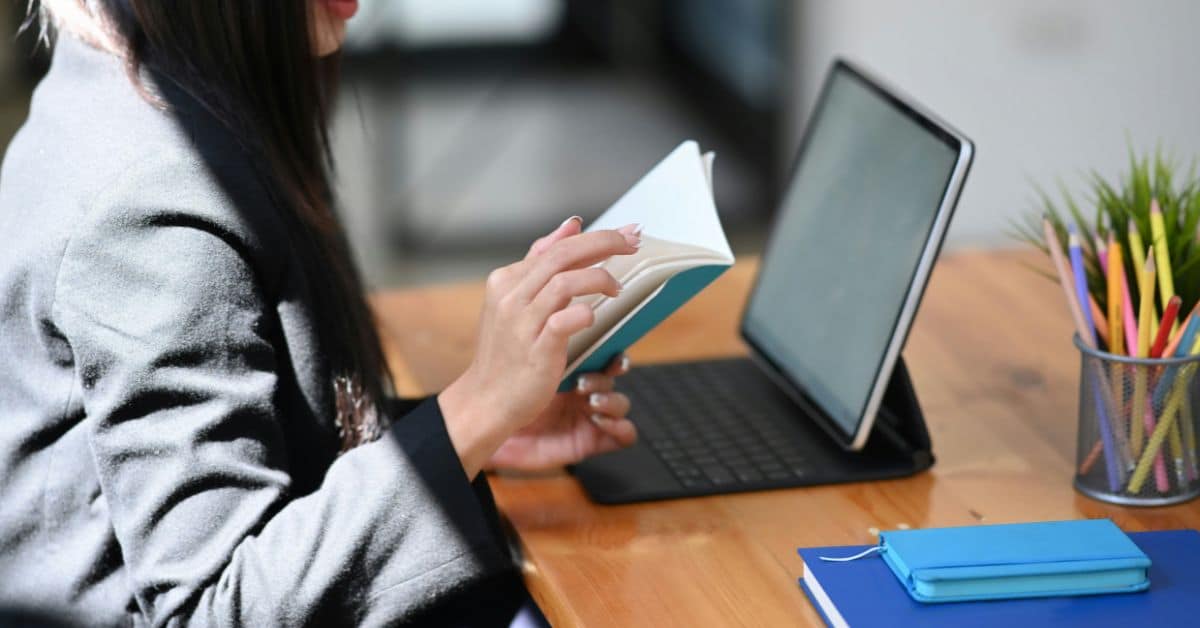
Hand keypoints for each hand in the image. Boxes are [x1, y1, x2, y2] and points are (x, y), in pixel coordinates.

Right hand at [438, 216, 640, 477]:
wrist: (486, 399)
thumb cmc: (507, 351)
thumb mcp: (517, 301)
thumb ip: (541, 263)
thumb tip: (572, 224)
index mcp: (506, 280)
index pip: (556, 247)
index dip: (594, 237)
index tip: (625, 233)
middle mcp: (511, 296)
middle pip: (562, 255)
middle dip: (604, 244)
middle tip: (633, 243)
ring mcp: (522, 322)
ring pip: (564, 282)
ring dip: (599, 278)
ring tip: (617, 288)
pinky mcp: (536, 348)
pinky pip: (565, 319)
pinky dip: (584, 313)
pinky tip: (594, 316)